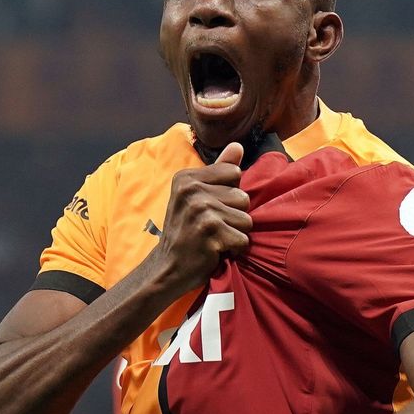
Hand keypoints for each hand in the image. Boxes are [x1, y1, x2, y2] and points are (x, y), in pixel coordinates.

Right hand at [148, 143, 250, 293]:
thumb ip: (219, 170)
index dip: (229, 195)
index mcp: (186, 177)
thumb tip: (238, 146)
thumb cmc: (186, 232)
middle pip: (243, 197)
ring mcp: (200, 210)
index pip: (234, 173)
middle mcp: (191, 190)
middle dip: (234, 216)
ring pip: (246, 219)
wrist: (167, 268)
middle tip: (211, 228)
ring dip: (234, 234)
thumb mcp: (196, 197)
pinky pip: (243, 239)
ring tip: (214, 239)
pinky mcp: (210, 232)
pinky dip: (234, 250)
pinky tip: (215, 251)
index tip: (210, 209)